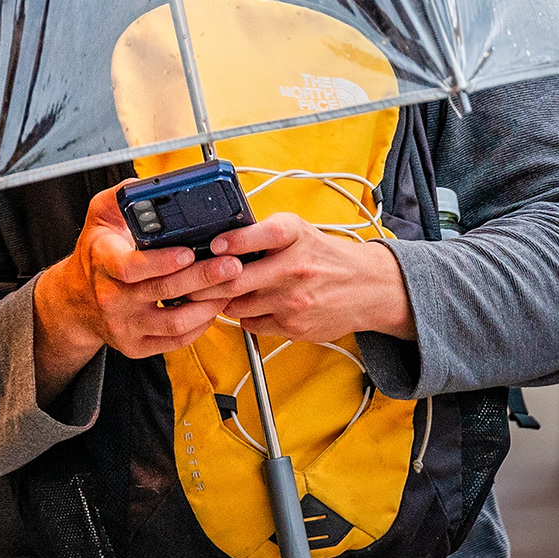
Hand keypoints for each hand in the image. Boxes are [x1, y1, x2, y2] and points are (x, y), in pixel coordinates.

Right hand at [31, 185, 245, 403]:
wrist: (76, 300)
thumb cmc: (96, 253)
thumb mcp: (99, 216)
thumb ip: (121, 195)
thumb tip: (147, 184)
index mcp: (102, 261)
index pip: (129, 266)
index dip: (161, 261)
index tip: (188, 251)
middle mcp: (111, 297)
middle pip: (162, 290)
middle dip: (203, 277)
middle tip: (231, 264)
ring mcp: (123, 325)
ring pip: (174, 322)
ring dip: (207, 304)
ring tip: (229, 286)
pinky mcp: (136, 346)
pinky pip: (174, 341)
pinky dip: (199, 326)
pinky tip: (212, 307)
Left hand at [186, 215, 413, 343]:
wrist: (368, 288)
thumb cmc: (326, 256)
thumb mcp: (300, 232)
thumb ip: (263, 234)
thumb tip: (218, 240)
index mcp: (296, 236)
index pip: (261, 235)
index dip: (233, 241)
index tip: (214, 246)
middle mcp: (295, 267)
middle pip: (237, 279)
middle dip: (207, 282)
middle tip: (191, 281)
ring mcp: (294, 300)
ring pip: (238, 304)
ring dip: (223, 300)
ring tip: (219, 293)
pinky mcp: (294, 325)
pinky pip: (251, 323)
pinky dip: (244, 315)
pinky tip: (250, 305)